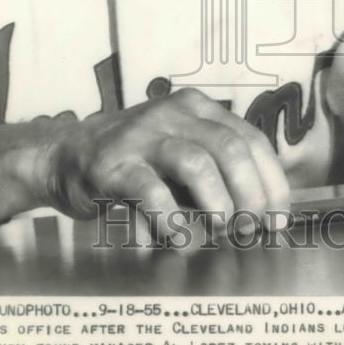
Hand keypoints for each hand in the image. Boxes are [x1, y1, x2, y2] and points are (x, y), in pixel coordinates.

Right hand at [37, 87, 290, 238]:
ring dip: (219, 201)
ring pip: (197, 162)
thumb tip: (263, 216)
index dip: (272, 182)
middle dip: (251, 194)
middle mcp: (173, 113)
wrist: (65, 156)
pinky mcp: (113, 164)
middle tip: (252, 228)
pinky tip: (178, 236)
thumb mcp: (180, 155)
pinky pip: (152, 191)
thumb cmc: (135, 163)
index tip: (279, 220)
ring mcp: (142, 135)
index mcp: (197, 108)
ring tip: (222, 228)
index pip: (251, 139)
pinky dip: (172, 219)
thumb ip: (217, 173)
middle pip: (230, 148)